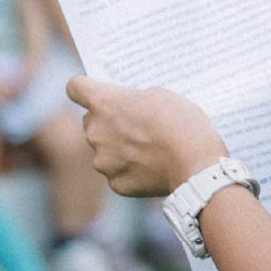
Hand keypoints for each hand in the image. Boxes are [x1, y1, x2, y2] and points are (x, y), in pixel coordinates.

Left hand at [65, 76, 225, 197]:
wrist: (196, 165)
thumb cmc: (181, 123)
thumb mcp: (159, 96)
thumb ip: (132, 100)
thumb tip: (126, 110)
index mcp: (104, 103)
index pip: (75, 87)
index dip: (84, 86)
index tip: (95, 90)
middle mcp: (95, 132)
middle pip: (91, 121)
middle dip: (108, 122)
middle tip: (135, 124)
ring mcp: (103, 161)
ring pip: (104, 150)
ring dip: (119, 148)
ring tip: (149, 149)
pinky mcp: (116, 184)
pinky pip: (117, 172)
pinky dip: (131, 170)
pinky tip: (153, 167)